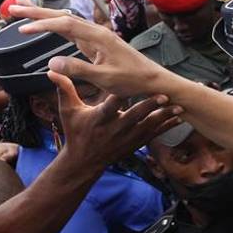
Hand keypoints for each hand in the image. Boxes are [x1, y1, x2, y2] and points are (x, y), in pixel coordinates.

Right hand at [10, 7, 172, 98]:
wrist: (154, 81)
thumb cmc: (133, 80)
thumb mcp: (105, 78)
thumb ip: (78, 70)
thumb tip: (50, 63)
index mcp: (98, 37)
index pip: (65, 25)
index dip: (42, 25)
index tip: (21, 30)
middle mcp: (97, 32)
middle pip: (62, 16)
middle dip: (36, 11)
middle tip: (12, 7)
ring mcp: (97, 37)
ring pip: (66, 21)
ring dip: (44, 16)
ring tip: (22, 11)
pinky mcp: (98, 44)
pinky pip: (72, 30)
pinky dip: (55, 25)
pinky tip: (47, 25)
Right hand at [50, 72, 178, 167]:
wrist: (84, 161)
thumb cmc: (76, 132)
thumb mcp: (68, 112)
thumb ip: (64, 90)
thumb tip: (52, 71)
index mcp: (100, 118)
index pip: (110, 106)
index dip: (120, 96)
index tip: (129, 86)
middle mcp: (115, 128)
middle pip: (135, 116)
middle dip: (149, 107)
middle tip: (164, 96)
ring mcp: (128, 137)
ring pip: (149, 126)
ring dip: (165, 117)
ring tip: (179, 108)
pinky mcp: (136, 143)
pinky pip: (154, 135)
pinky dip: (167, 127)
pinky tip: (179, 119)